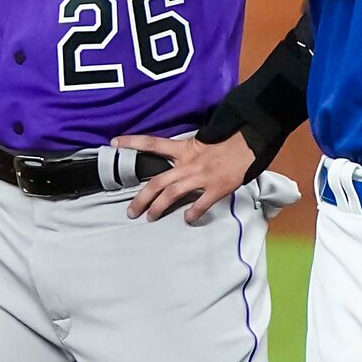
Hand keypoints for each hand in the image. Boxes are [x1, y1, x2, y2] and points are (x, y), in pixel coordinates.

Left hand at [113, 131, 253, 222]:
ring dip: (158, 207)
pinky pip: (201, 204)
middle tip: (131, 211)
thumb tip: (171, 164)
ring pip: (172, 194)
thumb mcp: (200, 142)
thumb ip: (184, 153)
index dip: (132, 142)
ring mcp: (201, 176)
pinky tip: (188, 219)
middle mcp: (188, 164)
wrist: (248, 142)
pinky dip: (193, 213)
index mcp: (183, 149)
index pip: (152, 143)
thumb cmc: (224, 142)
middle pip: (157, 181)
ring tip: (150, 217)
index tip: (114, 143)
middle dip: (141, 198)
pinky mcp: (217, 187)